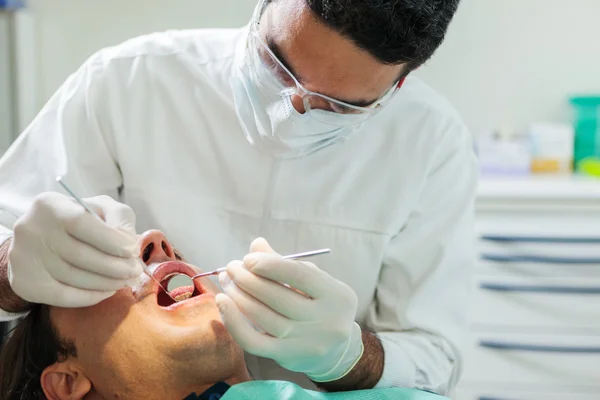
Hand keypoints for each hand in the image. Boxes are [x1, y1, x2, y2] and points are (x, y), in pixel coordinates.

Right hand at [8, 192, 141, 306]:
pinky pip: (64, 296)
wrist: (38, 240)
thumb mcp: (99, 208)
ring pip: (75, 277)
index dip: (112, 240)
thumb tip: (130, 245)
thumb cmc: (77, 221)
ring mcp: (25, 257)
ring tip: (125, 282)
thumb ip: (119, 217)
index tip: (133, 251)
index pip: (83, 223)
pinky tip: (107, 291)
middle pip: (80, 255)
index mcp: (50, 205)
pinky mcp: (25, 283)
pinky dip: (91, 297)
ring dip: (107, 283)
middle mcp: (31, 229)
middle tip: (135, 272)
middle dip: (116, 267)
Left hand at [216, 238, 363, 381]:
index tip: (248, 259)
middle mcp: (324, 320)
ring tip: (227, 282)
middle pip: (276, 296)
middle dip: (247, 279)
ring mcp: (305, 342)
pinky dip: (234, 322)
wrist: (337, 350)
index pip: (299, 275)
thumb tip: (256, 245)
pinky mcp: (287, 357)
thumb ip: (285, 263)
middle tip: (231, 268)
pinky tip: (223, 304)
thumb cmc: (321, 305)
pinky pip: (253, 341)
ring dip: (238, 296)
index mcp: (335, 294)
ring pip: (262, 317)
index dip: (269, 265)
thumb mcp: (314, 281)